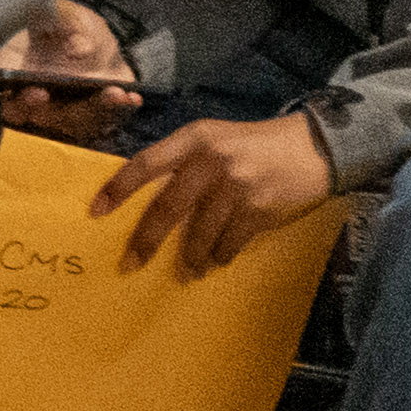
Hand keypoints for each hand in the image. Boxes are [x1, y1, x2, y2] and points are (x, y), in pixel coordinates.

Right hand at [0, 0, 139, 138]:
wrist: (103, 41)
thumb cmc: (69, 25)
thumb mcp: (66, 13)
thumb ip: (69, 25)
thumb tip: (78, 50)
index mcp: (11, 68)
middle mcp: (30, 96)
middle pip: (20, 114)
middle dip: (28, 106)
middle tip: (41, 94)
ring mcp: (60, 111)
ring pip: (67, 122)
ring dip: (87, 111)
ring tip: (112, 93)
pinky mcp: (90, 117)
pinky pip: (102, 121)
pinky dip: (116, 110)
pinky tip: (130, 98)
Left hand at [94, 109, 334, 276]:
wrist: (314, 148)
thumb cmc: (253, 145)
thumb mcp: (213, 139)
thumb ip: (183, 161)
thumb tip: (147, 201)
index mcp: (194, 139)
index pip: (145, 163)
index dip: (118, 189)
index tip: (96, 212)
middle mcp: (211, 161)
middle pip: (167, 208)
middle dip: (146, 240)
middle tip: (131, 263)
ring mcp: (237, 186)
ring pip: (200, 233)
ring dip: (191, 257)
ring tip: (187, 270)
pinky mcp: (259, 209)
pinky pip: (229, 243)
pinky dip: (220, 255)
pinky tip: (217, 260)